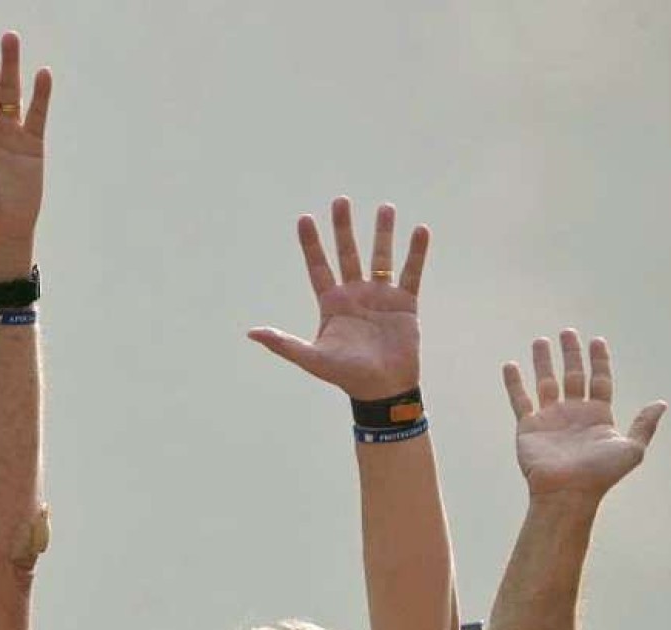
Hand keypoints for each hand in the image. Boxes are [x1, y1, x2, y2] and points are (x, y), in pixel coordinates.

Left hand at [249, 198, 427, 400]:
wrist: (382, 388)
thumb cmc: (345, 375)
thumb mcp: (311, 357)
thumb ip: (283, 343)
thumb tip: (251, 332)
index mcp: (331, 303)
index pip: (318, 267)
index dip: (311, 244)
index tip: (304, 219)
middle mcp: (354, 294)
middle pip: (347, 253)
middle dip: (343, 228)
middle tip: (339, 201)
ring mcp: (380, 296)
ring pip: (381, 257)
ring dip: (382, 233)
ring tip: (385, 207)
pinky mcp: (405, 302)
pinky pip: (410, 272)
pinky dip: (415, 253)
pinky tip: (419, 230)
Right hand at [503, 331, 666, 498]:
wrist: (567, 492)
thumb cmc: (601, 474)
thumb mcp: (632, 448)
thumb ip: (644, 424)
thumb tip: (660, 404)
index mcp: (598, 416)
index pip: (599, 380)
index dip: (599, 360)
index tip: (597, 340)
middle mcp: (573, 413)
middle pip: (573, 375)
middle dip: (571, 354)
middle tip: (568, 333)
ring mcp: (550, 418)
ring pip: (546, 382)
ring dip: (544, 362)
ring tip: (541, 341)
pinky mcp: (528, 426)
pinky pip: (520, 400)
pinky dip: (514, 383)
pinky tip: (511, 366)